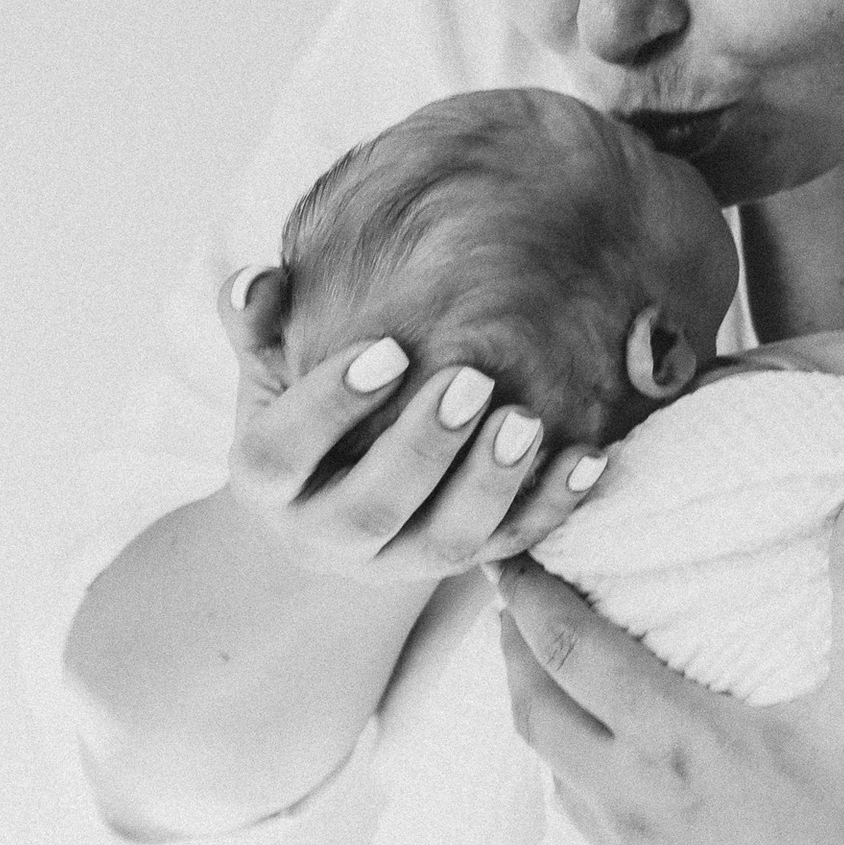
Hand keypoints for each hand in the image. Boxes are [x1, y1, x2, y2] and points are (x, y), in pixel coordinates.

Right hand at [218, 263, 595, 584]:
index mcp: (267, 484)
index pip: (282, 454)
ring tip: (527, 420)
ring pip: (445, 545)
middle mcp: (326, 536)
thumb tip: (257, 280)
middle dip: (423, 448)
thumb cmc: (304, 409)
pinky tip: (586, 456)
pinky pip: (510, 548)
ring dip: (491, 485)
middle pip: (368, 511)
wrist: (331, 494)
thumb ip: (258, 323)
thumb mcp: (272, 367)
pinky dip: (552, 506)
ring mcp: (396, 560)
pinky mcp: (460, 564)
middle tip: (471, 380)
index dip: (331, 404)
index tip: (389, 350)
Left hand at [493, 491, 843, 844]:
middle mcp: (636, 797)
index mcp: (675, 737)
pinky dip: (574, 787)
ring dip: (538, 721)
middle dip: (512, 651)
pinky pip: (588, 835)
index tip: (510, 560)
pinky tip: (595, 782)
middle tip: (507, 609)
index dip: (530, 598)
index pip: (569, 649)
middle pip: (535, 712)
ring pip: (554, 777)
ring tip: (541, 684)